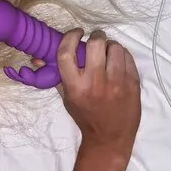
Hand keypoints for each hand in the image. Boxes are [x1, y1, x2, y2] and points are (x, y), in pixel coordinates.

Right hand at [56, 29, 140, 154]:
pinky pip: (127, 56)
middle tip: (96, 42)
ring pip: (115, 46)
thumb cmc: (86, 117)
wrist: (110, 137)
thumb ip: (57, 76)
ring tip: (108, 54)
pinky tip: (118, 63)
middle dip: (96, 37)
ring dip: (110, 46)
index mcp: (75, 86)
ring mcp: (116, 81)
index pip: (67, 52)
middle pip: (95, 43)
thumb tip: (37, 58)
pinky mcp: (132, 82)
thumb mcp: (68, 98)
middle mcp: (95, 82)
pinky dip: (122, 55)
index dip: (70, 36)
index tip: (76, 33)